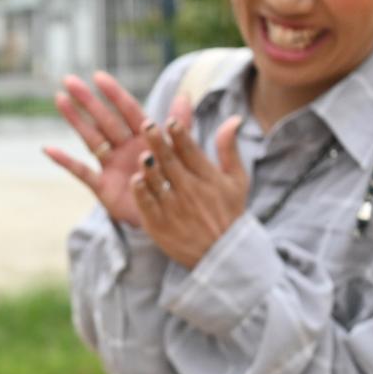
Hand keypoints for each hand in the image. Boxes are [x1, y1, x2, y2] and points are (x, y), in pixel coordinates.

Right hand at [44, 72, 192, 225]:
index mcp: (144, 138)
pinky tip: (48, 149)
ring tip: (59, 99)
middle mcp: (124, 148)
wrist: (169, 217)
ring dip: (75, 120)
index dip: (114, 94)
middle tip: (69, 80)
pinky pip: (82, 172)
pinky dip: (65, 161)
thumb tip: (184, 96)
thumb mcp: (181, 155)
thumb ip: (180, 127)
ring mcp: (111, 166)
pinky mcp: (103, 187)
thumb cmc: (173, 183)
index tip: (98, 76)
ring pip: (91, 138)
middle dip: (88, 100)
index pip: (128, 111)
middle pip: (104, 120)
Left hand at [131, 108, 248, 268]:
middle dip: (159, 144)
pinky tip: (135, 180)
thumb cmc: (229, 212)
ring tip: (143, 154)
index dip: (180, 136)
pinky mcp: (160, 225)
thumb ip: (229, 149)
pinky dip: (142, 194)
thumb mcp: (237, 180)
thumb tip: (233, 118)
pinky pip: (148, 206)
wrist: (223, 255)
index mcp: (209, 178)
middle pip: (171, 163)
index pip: (192, 152)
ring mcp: (175, 208)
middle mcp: (192, 191)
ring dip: (150, 168)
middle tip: (147, 125)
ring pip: (158, 183)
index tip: (171, 121)